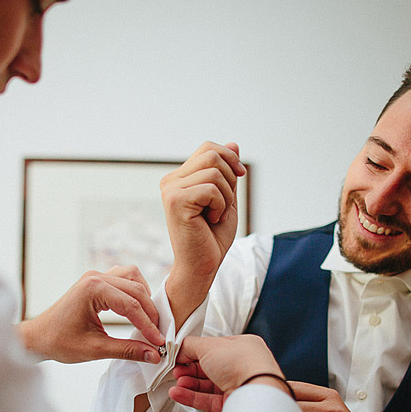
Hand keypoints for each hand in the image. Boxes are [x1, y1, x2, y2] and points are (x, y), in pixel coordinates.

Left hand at [17, 265, 165, 363]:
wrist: (38, 337)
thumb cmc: (59, 341)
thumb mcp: (95, 349)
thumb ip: (127, 350)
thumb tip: (153, 354)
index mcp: (92, 289)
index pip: (131, 305)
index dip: (148, 325)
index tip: (159, 342)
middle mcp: (95, 277)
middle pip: (136, 289)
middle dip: (150, 312)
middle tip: (158, 334)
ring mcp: (95, 276)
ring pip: (132, 277)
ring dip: (144, 297)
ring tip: (149, 320)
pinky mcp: (96, 281)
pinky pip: (123, 278)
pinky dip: (134, 291)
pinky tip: (137, 309)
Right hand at [160, 142, 245, 328]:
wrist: (201, 268)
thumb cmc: (212, 238)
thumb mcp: (226, 199)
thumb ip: (228, 173)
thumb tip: (234, 143)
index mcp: (180, 179)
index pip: (208, 148)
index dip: (229, 158)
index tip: (239, 177)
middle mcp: (171, 181)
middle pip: (212, 154)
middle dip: (230, 178)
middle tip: (224, 204)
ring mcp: (171, 190)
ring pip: (214, 170)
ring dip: (225, 196)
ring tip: (214, 215)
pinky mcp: (175, 202)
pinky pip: (211, 188)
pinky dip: (220, 206)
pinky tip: (210, 221)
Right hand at [168, 335, 287, 411]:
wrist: (256, 392)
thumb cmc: (242, 363)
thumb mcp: (210, 345)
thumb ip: (190, 345)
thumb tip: (179, 349)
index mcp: (242, 347)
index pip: (213, 348)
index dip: (194, 352)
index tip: (179, 355)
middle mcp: (242, 366)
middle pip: (209, 368)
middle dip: (190, 370)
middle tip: (176, 371)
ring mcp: (238, 386)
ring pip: (208, 385)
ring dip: (189, 384)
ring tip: (176, 384)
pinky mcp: (233, 404)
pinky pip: (209, 399)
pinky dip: (192, 397)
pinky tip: (178, 393)